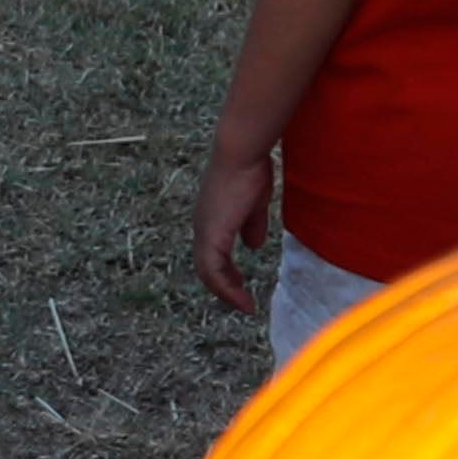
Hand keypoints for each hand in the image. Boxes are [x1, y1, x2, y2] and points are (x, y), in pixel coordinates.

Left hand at [191, 153, 278, 318]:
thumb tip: (254, 245)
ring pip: (208, 272)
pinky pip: (214, 269)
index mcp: (211, 220)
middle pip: (207, 267)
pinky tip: (241, 296)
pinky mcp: (212, 235)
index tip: (241, 285)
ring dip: (226, 291)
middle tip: (242, 301)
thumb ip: (253, 225)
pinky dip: (227, 287)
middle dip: (224, 287)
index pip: (212, 255)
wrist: (242, 153)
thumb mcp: (255, 204)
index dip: (225, 273)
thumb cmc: (250, 170)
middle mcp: (202, 227)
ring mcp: (204, 231)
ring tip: (243, 304)